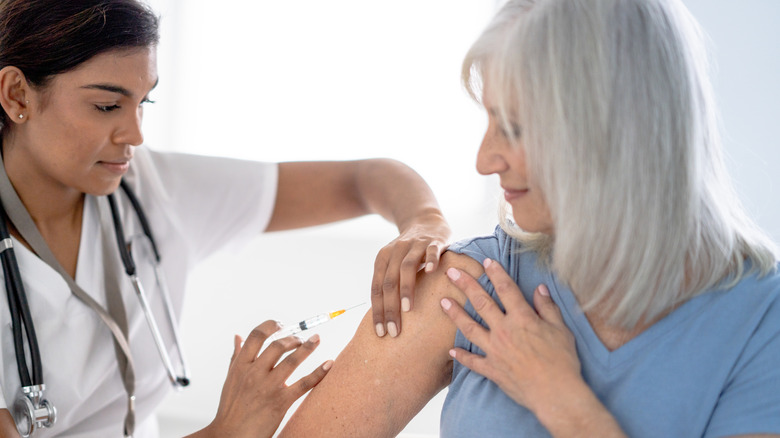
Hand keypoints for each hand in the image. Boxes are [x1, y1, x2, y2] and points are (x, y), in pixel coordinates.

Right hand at [205, 320, 331, 437]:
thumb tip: (238, 337)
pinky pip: (304, 383)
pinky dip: (319, 372)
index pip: (256, 336)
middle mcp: (254, 373)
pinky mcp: (281, 401)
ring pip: (292, 360)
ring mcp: (268, 387)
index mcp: (241, 366)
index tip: (280, 324)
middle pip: (277, 345)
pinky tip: (329, 364)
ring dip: (307, 347)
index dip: (270, 325)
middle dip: (292, 338)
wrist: (231, 436)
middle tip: (300, 339)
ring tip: (315, 340)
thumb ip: (236, 356)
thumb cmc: (230, 409)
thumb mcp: (230, 379)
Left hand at [371, 211, 449, 337]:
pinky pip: (432, 250)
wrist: (425, 220)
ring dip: (406, 288)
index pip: (377, 289)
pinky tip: (432, 272)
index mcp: (383, 259)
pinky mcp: (434, 240)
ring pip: (407, 267)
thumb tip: (385, 320)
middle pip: (389, 281)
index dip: (377, 311)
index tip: (381, 333)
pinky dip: (431, 259)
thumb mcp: (394, 264)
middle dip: (390, 308)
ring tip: (407, 310)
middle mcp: (396, 251)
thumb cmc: (409, 252)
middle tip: (393, 331)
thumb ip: (389, 285)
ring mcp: (415, 245)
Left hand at [439, 258, 580, 412]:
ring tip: (443, 302)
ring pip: (470, 328)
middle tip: (452, 272)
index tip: (486, 261)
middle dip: (466, 285)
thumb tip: (540, 289)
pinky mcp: (492, 369)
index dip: (496, 273)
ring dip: (455, 314)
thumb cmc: (562, 361)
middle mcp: (504, 331)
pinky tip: (452, 350)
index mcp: (522, 319)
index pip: (506, 289)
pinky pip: (472, 361)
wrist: (555, 393)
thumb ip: (548, 307)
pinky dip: (461, 356)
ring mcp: (495, 350)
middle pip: (481, 303)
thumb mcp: (561, 330)